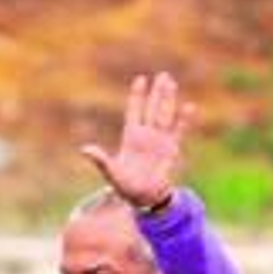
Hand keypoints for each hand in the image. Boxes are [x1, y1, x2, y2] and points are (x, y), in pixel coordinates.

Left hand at [79, 72, 192, 211]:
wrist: (142, 198)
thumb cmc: (124, 187)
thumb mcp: (110, 172)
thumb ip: (100, 159)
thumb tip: (84, 149)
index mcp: (131, 137)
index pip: (134, 111)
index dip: (137, 96)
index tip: (140, 80)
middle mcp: (146, 136)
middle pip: (152, 109)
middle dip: (157, 93)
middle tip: (163, 75)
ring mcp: (159, 141)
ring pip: (164, 115)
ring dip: (168, 100)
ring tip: (172, 83)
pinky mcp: (171, 149)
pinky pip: (178, 131)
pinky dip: (183, 120)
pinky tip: (188, 107)